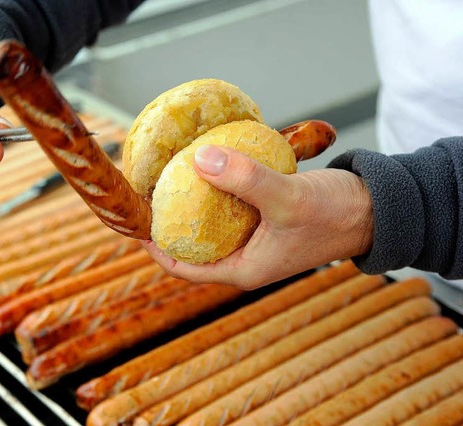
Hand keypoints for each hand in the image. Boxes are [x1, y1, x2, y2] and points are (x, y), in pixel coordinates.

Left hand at [142, 145, 373, 289]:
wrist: (377, 208)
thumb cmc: (337, 214)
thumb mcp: (288, 198)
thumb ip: (245, 179)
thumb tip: (199, 159)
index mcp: (244, 269)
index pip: (183, 267)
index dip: (154, 246)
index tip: (135, 220)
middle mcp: (245, 257)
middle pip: (191, 244)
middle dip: (168, 222)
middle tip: (149, 193)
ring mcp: (254, 239)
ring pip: (209, 224)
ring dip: (191, 203)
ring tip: (169, 177)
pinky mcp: (264, 219)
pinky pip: (229, 206)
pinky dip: (217, 189)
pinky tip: (207, 166)